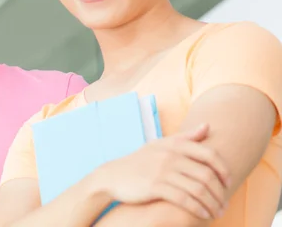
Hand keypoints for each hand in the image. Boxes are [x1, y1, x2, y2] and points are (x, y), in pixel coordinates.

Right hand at [97, 123, 230, 219]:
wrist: (113, 176)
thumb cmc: (140, 161)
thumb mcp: (161, 145)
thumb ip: (186, 137)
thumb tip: (208, 126)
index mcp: (174, 145)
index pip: (209, 155)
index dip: (223, 170)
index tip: (229, 183)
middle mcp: (170, 156)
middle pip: (206, 175)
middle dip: (220, 193)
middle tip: (225, 204)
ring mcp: (162, 171)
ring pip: (198, 189)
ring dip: (212, 204)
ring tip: (217, 213)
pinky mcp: (155, 186)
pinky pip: (183, 199)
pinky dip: (197, 209)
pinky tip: (203, 216)